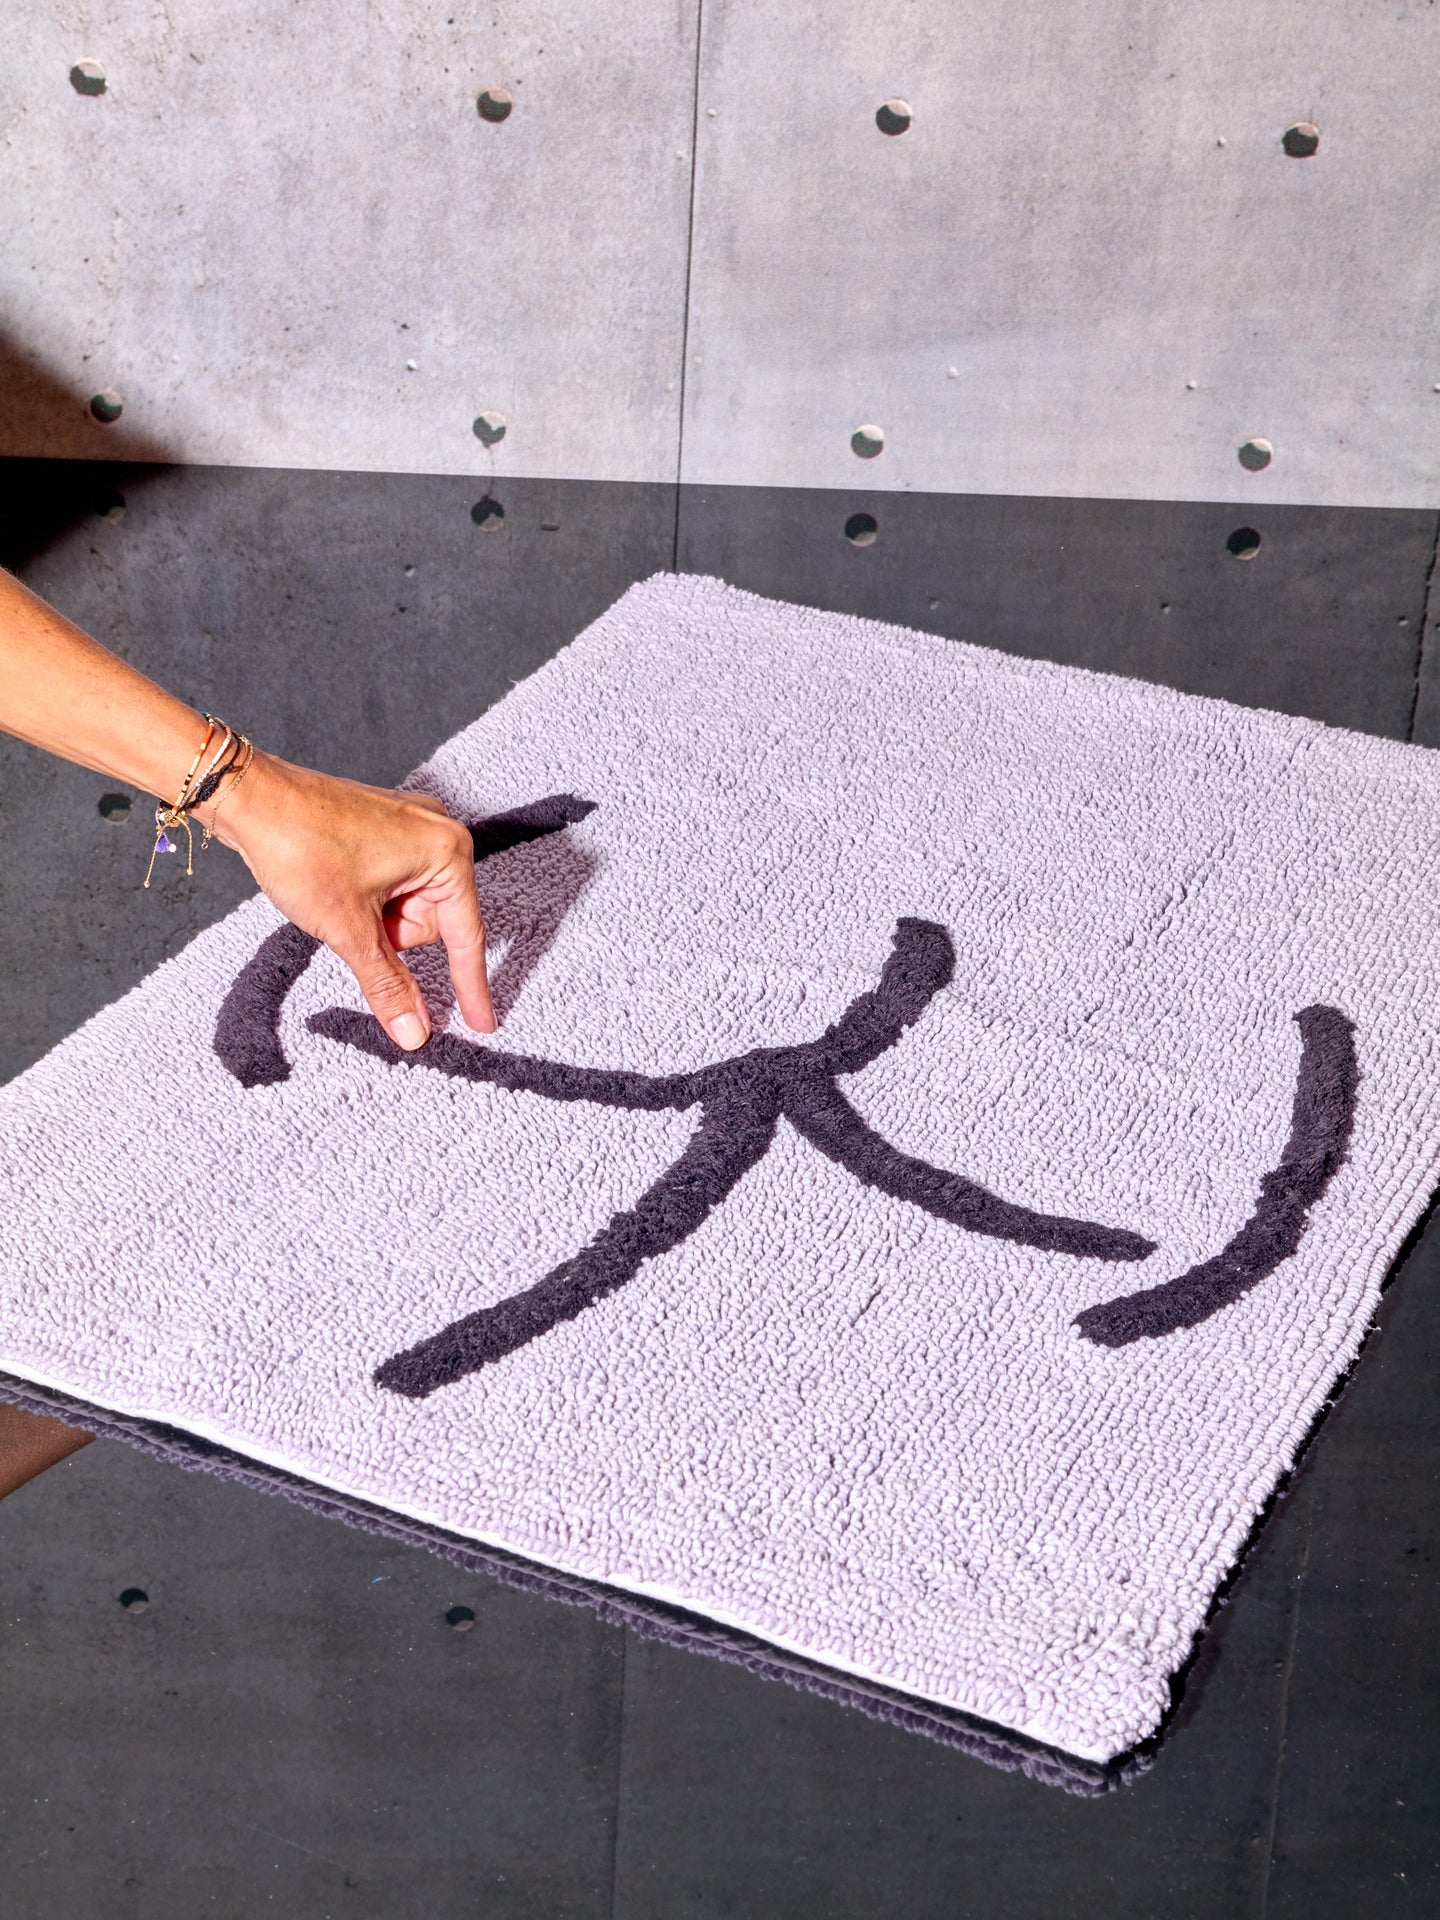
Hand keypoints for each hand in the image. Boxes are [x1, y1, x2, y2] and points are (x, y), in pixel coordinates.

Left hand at [206, 750, 494, 1047]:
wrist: (249, 797)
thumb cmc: (300, 846)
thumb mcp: (349, 928)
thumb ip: (388, 983)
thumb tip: (415, 1031)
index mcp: (445, 851)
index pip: (465, 935)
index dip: (469, 986)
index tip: (480, 1024)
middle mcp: (436, 832)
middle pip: (433, 921)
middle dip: (391, 934)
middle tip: (351, 916)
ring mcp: (409, 826)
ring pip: (407, 905)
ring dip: (374, 917)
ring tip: (336, 894)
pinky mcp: (382, 827)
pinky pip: (390, 884)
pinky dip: (366, 900)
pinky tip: (337, 886)